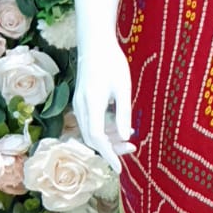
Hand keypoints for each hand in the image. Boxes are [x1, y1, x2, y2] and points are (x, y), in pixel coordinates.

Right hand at [73, 38, 134, 174]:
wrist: (95, 43)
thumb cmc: (112, 63)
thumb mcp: (123, 88)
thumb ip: (123, 114)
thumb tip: (126, 137)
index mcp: (92, 104)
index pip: (98, 138)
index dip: (108, 155)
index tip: (119, 169)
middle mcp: (81, 107)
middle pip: (93, 138)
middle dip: (111, 148)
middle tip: (133, 148)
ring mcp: (78, 104)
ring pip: (91, 131)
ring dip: (109, 138)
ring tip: (129, 135)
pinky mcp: (81, 102)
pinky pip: (90, 122)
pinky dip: (104, 128)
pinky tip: (119, 125)